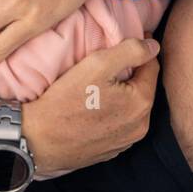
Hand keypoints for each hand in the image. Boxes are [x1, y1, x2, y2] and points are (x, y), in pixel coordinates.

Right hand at [21, 37, 160, 174]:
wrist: (38, 140)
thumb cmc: (66, 100)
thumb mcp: (97, 64)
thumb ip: (131, 51)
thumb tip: (154, 45)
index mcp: (142, 103)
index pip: (152, 67)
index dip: (142, 50)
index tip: (131, 39)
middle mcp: (140, 126)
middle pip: (143, 88)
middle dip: (132, 74)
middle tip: (111, 64)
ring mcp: (126, 142)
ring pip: (132, 108)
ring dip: (123, 95)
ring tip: (102, 85)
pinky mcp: (112, 151)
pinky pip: (120, 125)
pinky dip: (114, 113)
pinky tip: (96, 108)